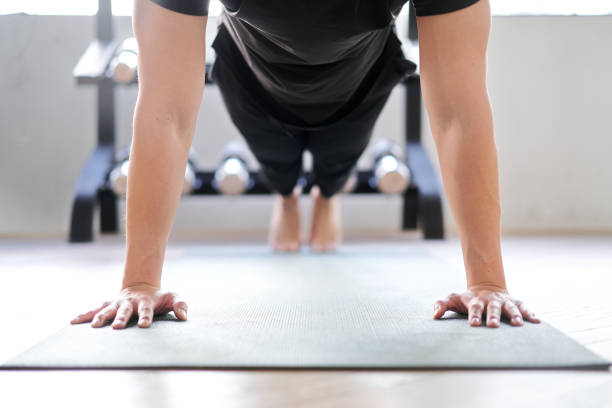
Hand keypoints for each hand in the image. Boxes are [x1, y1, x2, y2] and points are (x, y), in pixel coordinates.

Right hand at [70, 284, 187, 328]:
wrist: (142, 287)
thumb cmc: (159, 297)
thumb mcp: (172, 297)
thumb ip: (180, 305)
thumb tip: (184, 316)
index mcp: (145, 302)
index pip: (146, 310)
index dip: (145, 317)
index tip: (144, 325)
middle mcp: (129, 303)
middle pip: (124, 311)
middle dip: (120, 318)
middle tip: (116, 327)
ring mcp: (117, 304)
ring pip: (107, 310)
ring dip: (100, 317)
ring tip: (93, 326)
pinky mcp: (108, 305)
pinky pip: (94, 310)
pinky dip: (84, 315)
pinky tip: (73, 322)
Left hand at [433, 286, 540, 327]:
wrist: (485, 287)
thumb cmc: (467, 299)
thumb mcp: (453, 299)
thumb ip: (442, 304)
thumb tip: (435, 315)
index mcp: (476, 301)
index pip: (474, 308)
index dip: (474, 315)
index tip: (473, 324)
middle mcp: (491, 301)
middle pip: (493, 308)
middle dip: (493, 316)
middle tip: (493, 325)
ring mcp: (504, 301)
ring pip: (510, 307)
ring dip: (514, 315)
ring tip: (518, 324)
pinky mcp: (515, 303)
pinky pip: (523, 307)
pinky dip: (530, 313)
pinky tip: (536, 321)